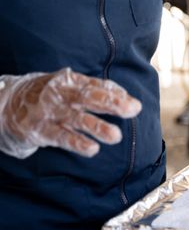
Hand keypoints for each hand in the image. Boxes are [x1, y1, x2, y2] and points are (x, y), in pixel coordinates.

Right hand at [0, 68, 141, 158]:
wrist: (6, 103)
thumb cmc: (49, 95)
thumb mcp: (69, 86)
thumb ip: (97, 89)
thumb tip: (125, 95)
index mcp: (70, 81)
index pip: (97, 86)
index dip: (116, 94)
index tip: (135, 105)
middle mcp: (61, 94)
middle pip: (89, 98)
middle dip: (112, 104)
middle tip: (132, 111)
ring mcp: (50, 112)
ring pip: (77, 119)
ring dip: (98, 127)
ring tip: (116, 136)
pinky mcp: (41, 129)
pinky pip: (61, 137)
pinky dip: (77, 143)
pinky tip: (92, 149)